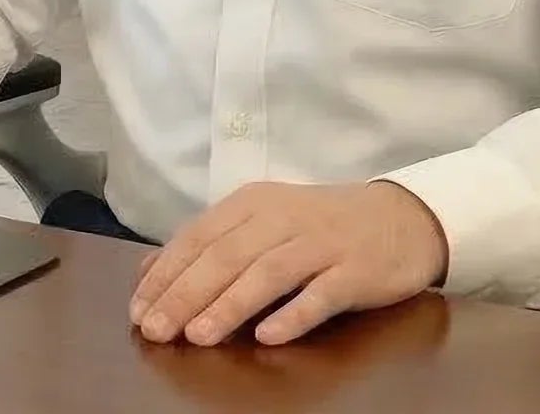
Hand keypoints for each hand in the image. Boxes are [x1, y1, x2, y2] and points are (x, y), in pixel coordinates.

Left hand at [129, 180, 448, 347]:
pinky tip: (267, 336)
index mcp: (254, 203)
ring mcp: (322, 243)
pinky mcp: (355, 271)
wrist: (401, 219)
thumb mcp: (261, 222)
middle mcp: (284, 218)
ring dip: (229, 304)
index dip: (166, 273)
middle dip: (185, 294)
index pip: (198, 236)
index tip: (137, 309)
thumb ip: (209, 244)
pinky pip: (321, 294)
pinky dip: (293, 314)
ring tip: (198, 336)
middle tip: (156, 330)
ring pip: (267, 273)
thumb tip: (148, 270)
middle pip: (226, 256)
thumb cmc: (319, 226)